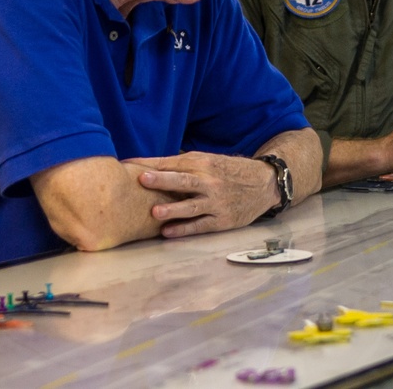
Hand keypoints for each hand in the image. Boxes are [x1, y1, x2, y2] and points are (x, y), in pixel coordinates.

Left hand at [126, 152, 277, 238]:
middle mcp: (209, 181)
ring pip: (192, 206)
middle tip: (143, 179)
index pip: (172, 163)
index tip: (128, 164)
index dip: (150, 164)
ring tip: (155, 212)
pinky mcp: (222, 220)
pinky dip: (184, 229)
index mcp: (203, 163)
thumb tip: (150, 165)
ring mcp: (216, 202)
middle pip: (183, 180)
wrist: (264, 183)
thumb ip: (183, 164)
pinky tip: (168, 232)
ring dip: (173, 209)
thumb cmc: (230, 171)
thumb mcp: (209, 160)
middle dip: (162, 180)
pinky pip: (200, 225)